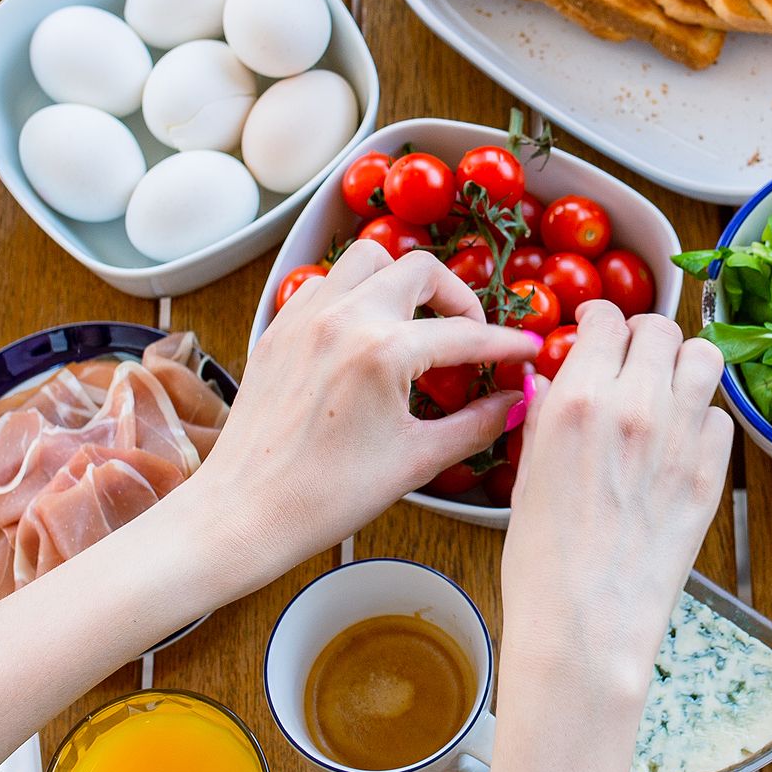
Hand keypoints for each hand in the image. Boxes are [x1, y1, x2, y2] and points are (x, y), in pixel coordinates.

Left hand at [190, 242, 539, 577]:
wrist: (246, 511)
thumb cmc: (325, 495)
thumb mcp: (416, 461)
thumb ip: (474, 425)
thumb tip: (512, 402)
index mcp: (383, 351)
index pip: (464, 335)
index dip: (505, 345)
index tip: (524, 349)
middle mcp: (344, 319)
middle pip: (420, 270)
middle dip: (457, 297)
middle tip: (470, 333)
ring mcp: (306, 318)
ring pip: (367, 259)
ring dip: (400, 280)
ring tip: (417, 319)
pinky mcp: (279, 329)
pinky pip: (324, 283)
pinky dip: (352, 293)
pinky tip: (364, 332)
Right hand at [498, 305, 731, 705]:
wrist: (586, 626)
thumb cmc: (544, 563)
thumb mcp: (527, 475)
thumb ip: (546, 416)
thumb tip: (552, 382)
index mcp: (580, 401)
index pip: (606, 321)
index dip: (599, 322)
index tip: (598, 331)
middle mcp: (637, 408)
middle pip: (661, 330)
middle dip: (643, 339)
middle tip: (632, 360)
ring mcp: (681, 440)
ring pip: (704, 359)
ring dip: (684, 366)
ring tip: (668, 389)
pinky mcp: (711, 476)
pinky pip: (721, 419)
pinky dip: (702, 421)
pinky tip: (680, 443)